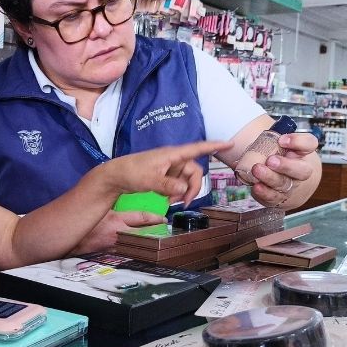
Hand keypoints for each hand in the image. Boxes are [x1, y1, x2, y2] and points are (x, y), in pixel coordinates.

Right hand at [70, 210, 165, 254]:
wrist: (70, 240)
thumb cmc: (83, 224)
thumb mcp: (99, 213)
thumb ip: (114, 210)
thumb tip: (124, 205)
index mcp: (116, 219)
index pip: (141, 217)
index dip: (154, 218)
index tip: (163, 218)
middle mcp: (119, 233)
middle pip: (145, 232)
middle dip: (157, 231)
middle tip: (167, 231)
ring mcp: (117, 246)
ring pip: (139, 244)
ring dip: (149, 243)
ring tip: (160, 243)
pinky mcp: (113, 255)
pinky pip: (128, 253)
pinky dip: (137, 252)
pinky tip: (142, 253)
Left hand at [109, 140, 233, 204]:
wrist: (115, 176)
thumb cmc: (131, 172)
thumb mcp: (149, 180)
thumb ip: (167, 185)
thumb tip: (183, 189)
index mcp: (172, 155)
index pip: (197, 149)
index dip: (214, 146)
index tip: (230, 143)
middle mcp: (173, 160)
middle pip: (194, 172)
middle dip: (192, 187)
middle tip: (184, 202)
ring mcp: (169, 168)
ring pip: (186, 180)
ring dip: (182, 192)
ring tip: (169, 201)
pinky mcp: (165, 176)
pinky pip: (177, 184)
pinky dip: (175, 193)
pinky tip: (165, 199)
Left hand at [248, 132, 316, 206]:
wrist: (278, 179)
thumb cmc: (274, 157)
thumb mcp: (271, 144)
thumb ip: (261, 140)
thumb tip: (233, 141)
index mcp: (300, 152)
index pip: (309, 143)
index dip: (298, 141)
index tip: (282, 140)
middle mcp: (299, 170)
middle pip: (302, 170)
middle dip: (286, 165)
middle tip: (271, 160)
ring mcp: (290, 185)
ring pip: (285, 184)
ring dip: (270, 177)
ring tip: (257, 170)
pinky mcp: (278, 197)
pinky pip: (274, 197)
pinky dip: (264, 193)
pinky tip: (256, 187)